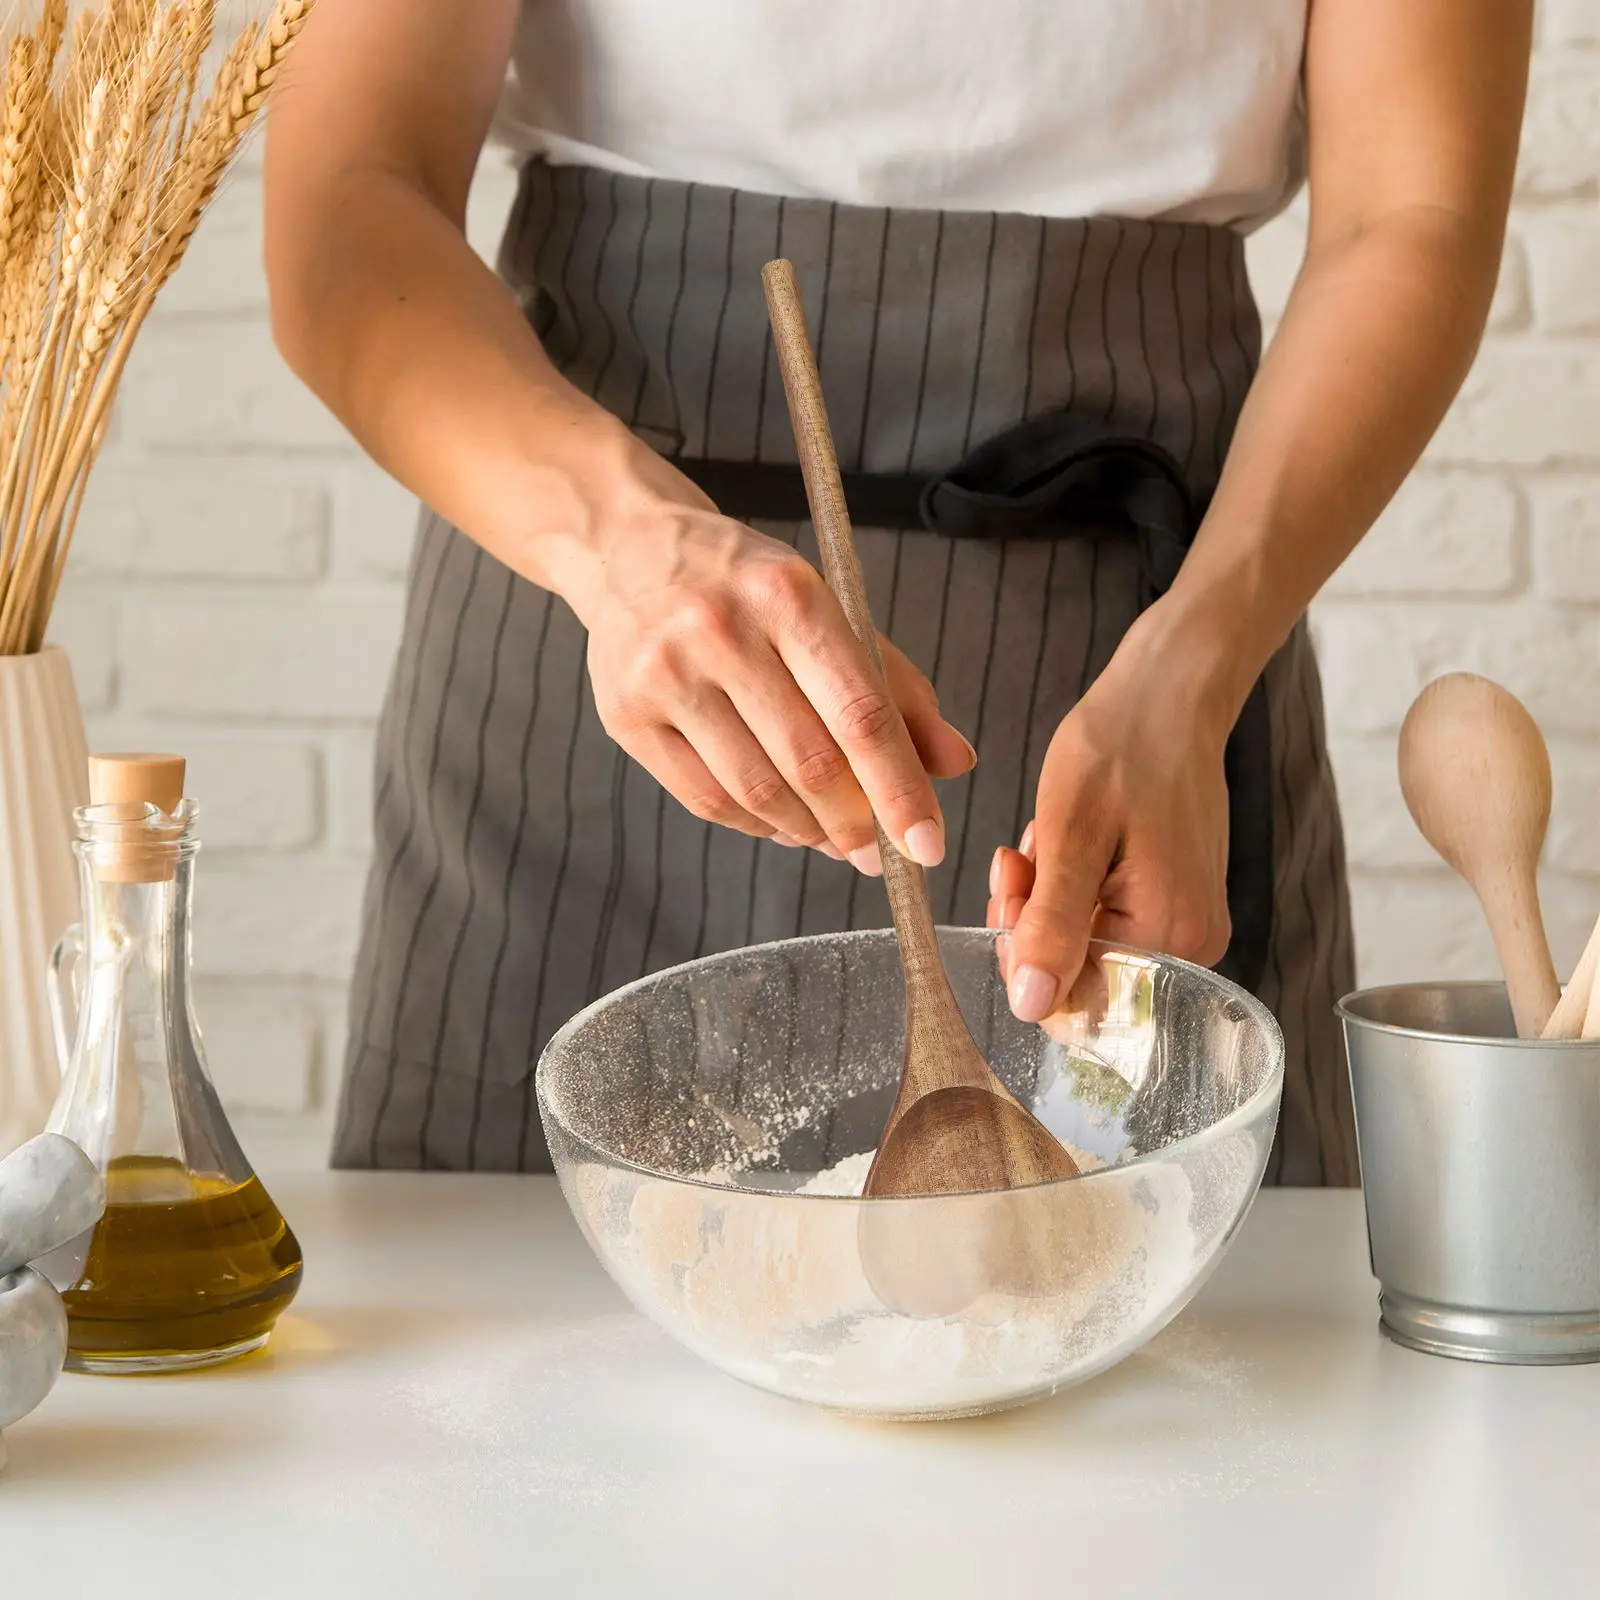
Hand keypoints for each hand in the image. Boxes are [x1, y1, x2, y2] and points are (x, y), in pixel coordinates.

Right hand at [575, 451, 973, 870]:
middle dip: (855, 824)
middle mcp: (721, 631)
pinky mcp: (626, 714)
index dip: (901, 789)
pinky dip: (754, 825)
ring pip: (756, 792)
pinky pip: (706, 800)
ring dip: (807, 830)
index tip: (928, 844)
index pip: (860, 713)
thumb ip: (896, 688)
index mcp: (788, 595)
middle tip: (877, 850)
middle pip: (809, 763)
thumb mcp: (829, 609)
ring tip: (830, 835)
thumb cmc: (746, 585)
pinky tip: (779, 821)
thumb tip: (954, 764)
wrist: (628, 548)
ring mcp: (666, 674)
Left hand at [986, 617, 1234, 1020]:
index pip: (1072, 1001)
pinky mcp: (1176, 904)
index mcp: (1169, 936)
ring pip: (1083, 946)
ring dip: (1045, 898)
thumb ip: (1050, 926)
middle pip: (1078, 975)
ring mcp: (1187, 926)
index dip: (1023, 955)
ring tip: (1045, 839)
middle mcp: (1190, 946)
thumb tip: (1032, 1008)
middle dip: (1031, 920)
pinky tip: (1067, 842)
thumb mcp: (1069, 836)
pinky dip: (1070, 887)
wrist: (1169, 696)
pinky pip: (1103, 920)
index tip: (1013, 886)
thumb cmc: (1121, 748)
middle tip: (1020, 858)